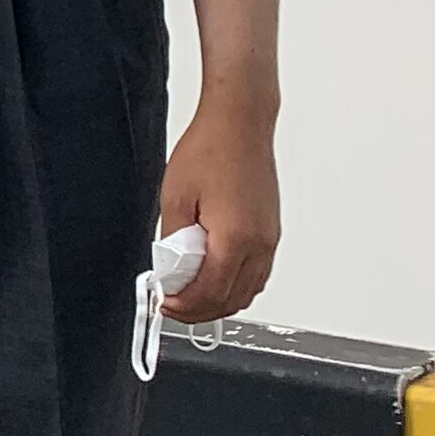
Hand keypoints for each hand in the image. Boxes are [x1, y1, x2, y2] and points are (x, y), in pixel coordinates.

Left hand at [158, 96, 279, 321]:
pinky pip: (257, 275)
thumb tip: (169, 269)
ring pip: (248, 292)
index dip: (183, 306)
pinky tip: (212, 278)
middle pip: (231, 301)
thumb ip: (172, 240)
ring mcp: (269, 240)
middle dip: (199, 311)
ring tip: (188, 294)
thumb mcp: (175, 198)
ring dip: (218, 302)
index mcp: (234, 239)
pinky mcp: (271, 233)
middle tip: (172, 304)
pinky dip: (235, 286)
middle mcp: (259, 245)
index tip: (163, 303)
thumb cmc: (210, 151)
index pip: (209, 293)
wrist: (239, 124)